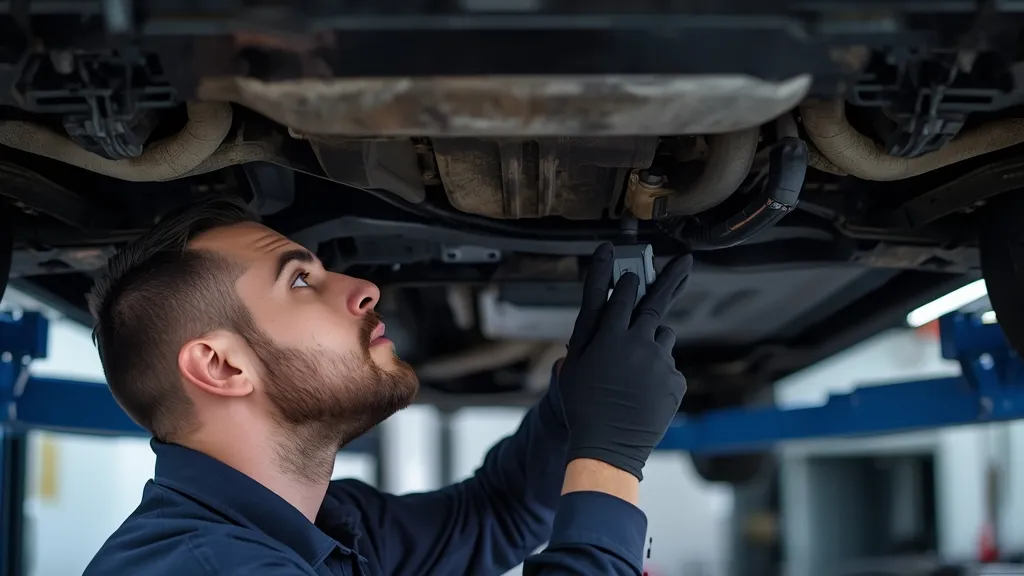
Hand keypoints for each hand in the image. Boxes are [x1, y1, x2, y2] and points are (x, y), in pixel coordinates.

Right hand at [558, 242, 691, 480]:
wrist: (608, 446)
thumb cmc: (583, 405)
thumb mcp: (575, 363)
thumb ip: (590, 328)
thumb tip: (607, 301)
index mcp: (609, 335)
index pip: (623, 294)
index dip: (627, 281)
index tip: (631, 273)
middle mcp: (638, 343)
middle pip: (656, 302)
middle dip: (670, 277)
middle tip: (686, 260)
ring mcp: (660, 362)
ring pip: (664, 336)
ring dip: (654, 341)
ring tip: (634, 371)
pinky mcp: (676, 382)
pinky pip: (670, 366)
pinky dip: (660, 373)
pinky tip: (644, 392)